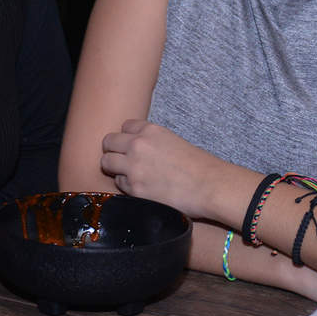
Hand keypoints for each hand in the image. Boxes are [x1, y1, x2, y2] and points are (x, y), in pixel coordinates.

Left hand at [99, 119, 225, 218]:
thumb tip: (137, 148)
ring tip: (128, 175)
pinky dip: (126, 186)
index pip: (124, 127)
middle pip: (108, 142)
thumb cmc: (198, 165)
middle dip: (113, 151)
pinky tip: (141, 188)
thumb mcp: (172, 141)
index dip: (127, 138)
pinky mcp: (135, 188)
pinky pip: (118, 184)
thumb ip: (151, 141)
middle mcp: (138, 145)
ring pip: (106, 162)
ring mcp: (134, 167)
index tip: (131, 146)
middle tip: (122, 160)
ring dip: (115, 168)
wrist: (210, 185)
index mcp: (150, 130)